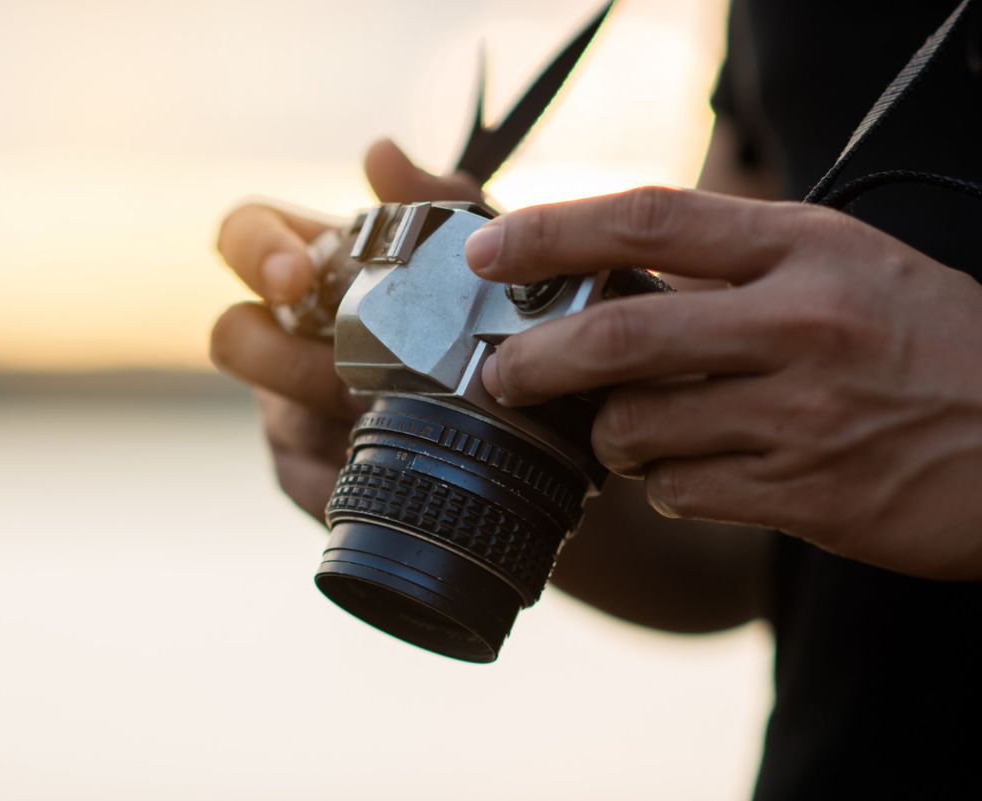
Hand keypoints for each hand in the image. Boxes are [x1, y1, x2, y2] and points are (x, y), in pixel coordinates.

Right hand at [210, 140, 482, 520]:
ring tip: (387, 417)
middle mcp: (293, 333)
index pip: (247, 235)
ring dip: (327, 418)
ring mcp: (294, 405)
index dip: (256, 250)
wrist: (533, 426)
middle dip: (275, 354)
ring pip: (274, 412)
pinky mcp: (308, 472)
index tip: (294, 276)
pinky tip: (397, 473)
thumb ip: (434, 203)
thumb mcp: (477, 260)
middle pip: (233, 334)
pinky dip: (350, 477)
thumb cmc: (485, 323)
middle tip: (339, 371)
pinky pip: (308, 479)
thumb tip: (378, 153)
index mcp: (320, 267)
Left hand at [464, 187, 981, 578]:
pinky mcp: (810, 496)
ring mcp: (805, 415)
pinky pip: (683, 493)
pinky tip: (693, 473)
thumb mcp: (844, 267)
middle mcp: (800, 324)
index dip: (551, 230)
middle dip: (534, 360)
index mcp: (806, 248)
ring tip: (630, 430)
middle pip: (619, 336)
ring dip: (610, 436)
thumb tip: (606, 276)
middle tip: (500, 373)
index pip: (650, 219)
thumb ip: (735, 266)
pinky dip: (664, 486)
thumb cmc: (927, 341)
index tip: (487, 248)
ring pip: (639, 430)